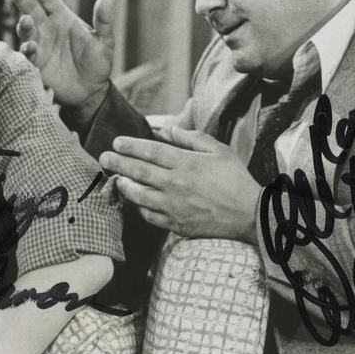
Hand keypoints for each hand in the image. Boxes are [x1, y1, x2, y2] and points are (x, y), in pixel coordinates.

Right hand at [5, 0, 113, 111]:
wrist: (91, 91)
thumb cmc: (97, 63)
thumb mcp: (104, 41)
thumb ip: (104, 21)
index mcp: (62, 18)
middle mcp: (47, 29)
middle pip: (30, 8)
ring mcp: (40, 46)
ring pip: (25, 30)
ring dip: (23, 24)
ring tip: (27, 21)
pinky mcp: (36, 64)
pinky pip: (27, 55)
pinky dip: (28, 50)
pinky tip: (32, 48)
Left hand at [99, 126, 260, 243]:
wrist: (250, 215)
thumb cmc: (236, 179)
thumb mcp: (218, 150)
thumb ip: (191, 138)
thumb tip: (167, 129)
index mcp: (186, 163)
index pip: (150, 151)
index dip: (130, 146)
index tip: (117, 142)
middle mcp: (175, 184)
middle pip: (138, 171)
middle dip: (118, 163)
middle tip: (104, 157)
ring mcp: (173, 206)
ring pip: (138, 195)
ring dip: (124, 185)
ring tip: (116, 178)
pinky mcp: (176, 224)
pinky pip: (149, 216)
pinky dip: (138, 207)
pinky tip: (135, 201)